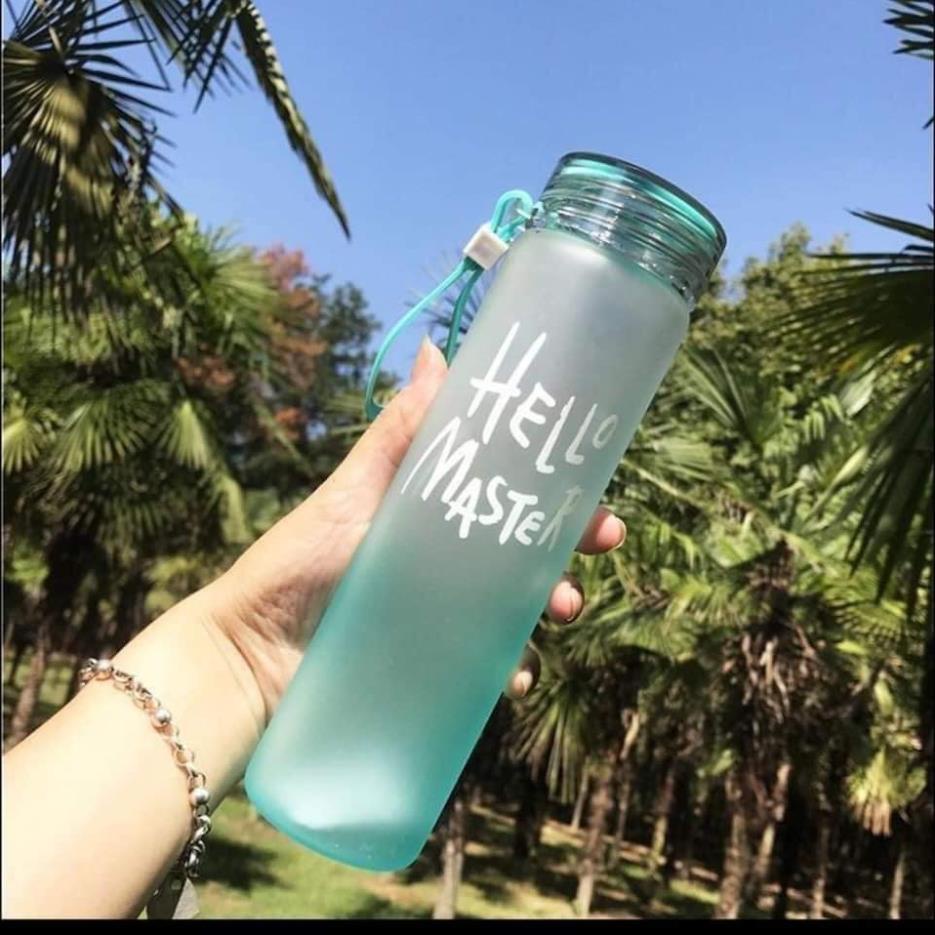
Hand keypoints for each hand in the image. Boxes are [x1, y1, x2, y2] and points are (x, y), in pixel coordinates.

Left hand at [206, 338, 626, 723]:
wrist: (251, 657)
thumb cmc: (299, 562)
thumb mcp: (354, 491)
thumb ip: (398, 431)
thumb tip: (435, 350)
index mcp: (434, 513)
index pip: (508, 492)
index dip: (555, 488)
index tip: (592, 483)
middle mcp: (447, 562)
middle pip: (527, 547)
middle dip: (571, 543)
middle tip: (602, 540)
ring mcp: (445, 615)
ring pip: (520, 605)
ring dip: (554, 603)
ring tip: (561, 609)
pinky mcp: (438, 665)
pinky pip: (489, 666)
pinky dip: (512, 669)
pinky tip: (516, 676)